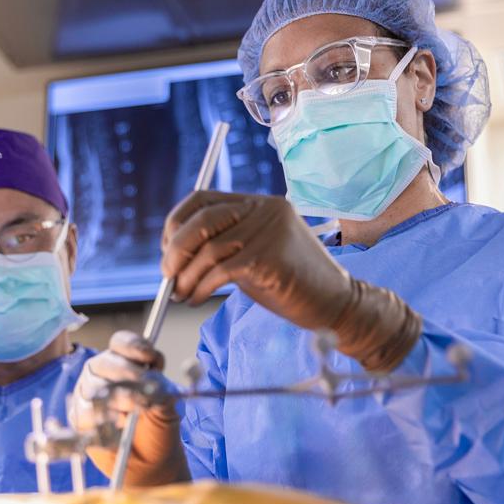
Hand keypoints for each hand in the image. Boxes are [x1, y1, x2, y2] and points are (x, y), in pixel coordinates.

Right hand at [70, 331, 189, 486]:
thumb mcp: (167, 406)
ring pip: (92, 386)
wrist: (150, 463)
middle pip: (104, 361)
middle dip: (125, 373)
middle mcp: (103, 373)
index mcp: (125, 362)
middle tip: (141, 390)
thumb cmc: (159, 428)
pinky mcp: (79, 416)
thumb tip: (153, 379)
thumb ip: (161, 389)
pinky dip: (99, 420)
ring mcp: (87, 393)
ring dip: (113, 399)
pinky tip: (114, 428)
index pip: (121, 342)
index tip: (151, 359)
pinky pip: (82, 412)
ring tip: (129, 415)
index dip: (135, 346)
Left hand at [162, 191, 421, 371]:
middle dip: (176, 250)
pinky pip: (220, 270)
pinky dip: (201, 287)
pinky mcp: (269, 257)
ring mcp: (268, 231)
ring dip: (186, 276)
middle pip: (201, 219)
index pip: (203, 198)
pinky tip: (197, 298)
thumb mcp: (255, 252)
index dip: (177, 222)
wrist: (337, 305)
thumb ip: (225, 243)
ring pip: (208, 249)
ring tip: (182, 294)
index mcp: (260, 204)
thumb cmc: (292, 284)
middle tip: (168, 276)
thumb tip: (175, 253)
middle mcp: (264, 210)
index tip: (167, 249)